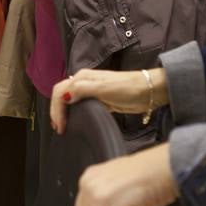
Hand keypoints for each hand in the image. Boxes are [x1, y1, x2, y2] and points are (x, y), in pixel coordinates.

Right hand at [51, 68, 166, 134]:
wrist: (149, 91)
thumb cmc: (128, 88)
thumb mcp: (103, 88)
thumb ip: (81, 90)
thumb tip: (64, 96)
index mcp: (82, 77)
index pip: (60, 91)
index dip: (56, 109)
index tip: (59, 125)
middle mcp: (84, 82)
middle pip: (62, 95)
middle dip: (56, 111)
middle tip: (58, 128)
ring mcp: (92, 91)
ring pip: (70, 100)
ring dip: (64, 112)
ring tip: (62, 127)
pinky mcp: (100, 100)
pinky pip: (81, 106)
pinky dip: (74, 114)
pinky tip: (75, 123)